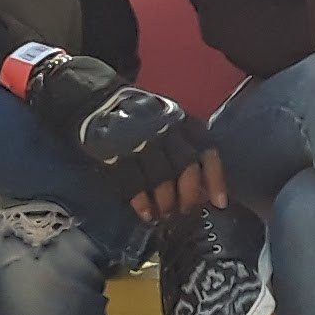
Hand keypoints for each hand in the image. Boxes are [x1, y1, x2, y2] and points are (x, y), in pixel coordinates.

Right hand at [27, 56, 226, 221]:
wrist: (96, 99)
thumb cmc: (138, 117)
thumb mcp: (168, 120)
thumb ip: (186, 144)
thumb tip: (202, 185)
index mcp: (181, 120)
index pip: (207, 149)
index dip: (215, 178)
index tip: (219, 202)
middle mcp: (164, 127)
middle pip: (185, 166)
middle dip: (189, 194)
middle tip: (185, 212)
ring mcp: (139, 139)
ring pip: (161, 177)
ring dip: (166, 202)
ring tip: (165, 215)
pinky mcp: (115, 151)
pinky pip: (133, 182)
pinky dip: (141, 202)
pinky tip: (145, 214)